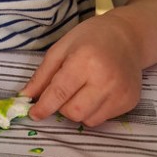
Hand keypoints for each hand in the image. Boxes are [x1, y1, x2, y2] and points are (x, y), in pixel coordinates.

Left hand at [22, 12, 142, 126]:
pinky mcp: (130, 102)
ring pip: (87, 120)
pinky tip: (98, 92)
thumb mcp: (61, 49)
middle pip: (73, 112)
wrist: (127, 37)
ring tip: (82, 90)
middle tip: (64, 92)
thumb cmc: (90, 38)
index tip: (34, 113)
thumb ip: (43, 75)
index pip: (60, 93)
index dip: (44, 106)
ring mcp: (120, 93)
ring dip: (78, 110)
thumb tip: (26, 97)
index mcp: (85, 61)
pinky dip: (93, 111)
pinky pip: (103, 119)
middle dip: (62, 107)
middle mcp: (105, 79)